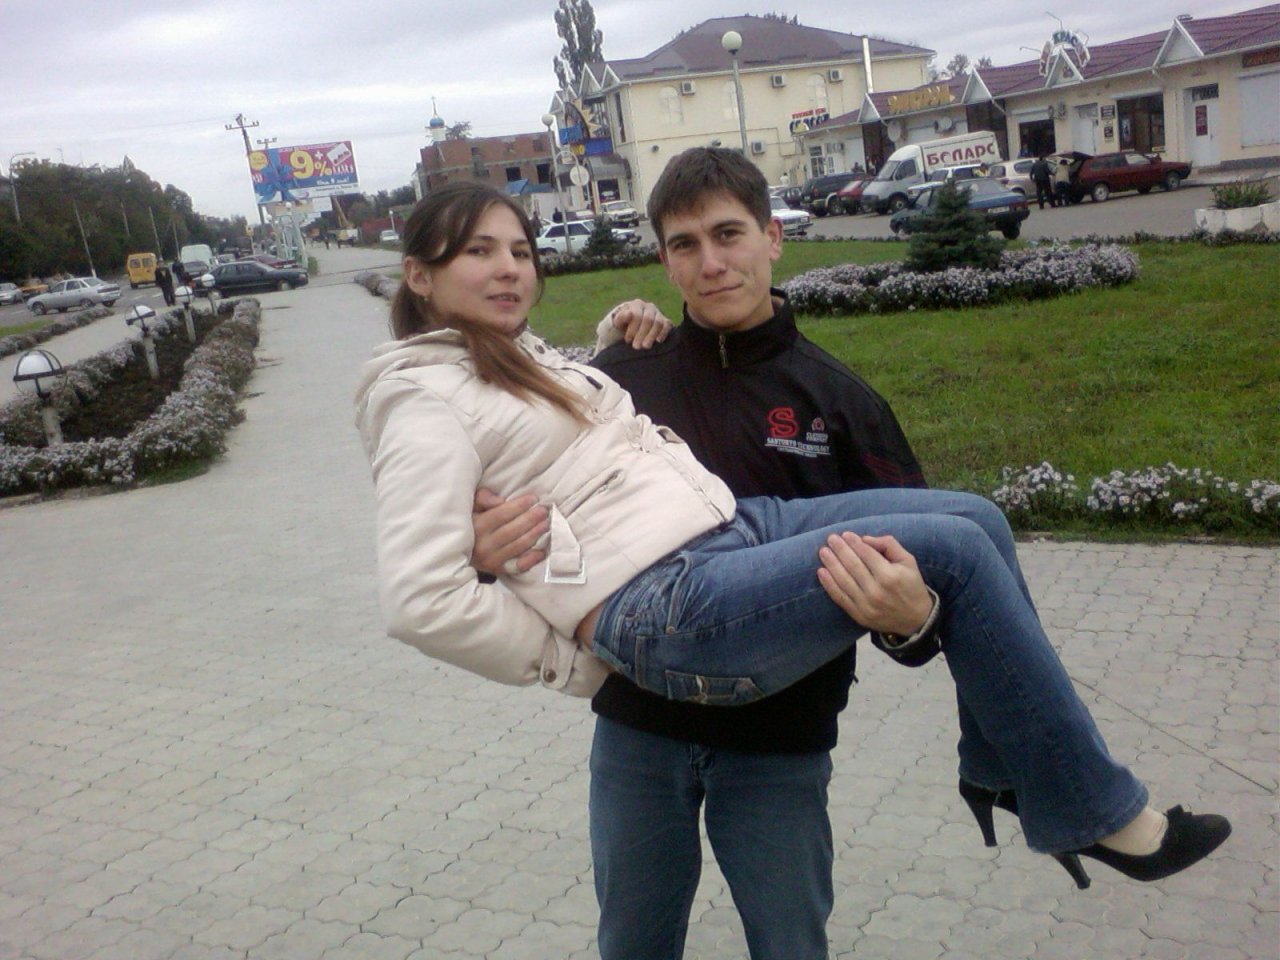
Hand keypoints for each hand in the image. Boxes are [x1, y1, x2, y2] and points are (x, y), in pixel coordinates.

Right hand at [471, 489, 547, 575]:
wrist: (460, 551)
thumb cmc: (470, 524)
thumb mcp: (471, 507)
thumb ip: (483, 499)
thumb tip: (500, 501)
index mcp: (476, 527)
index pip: (501, 514)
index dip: (519, 506)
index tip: (533, 498)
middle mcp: (483, 545)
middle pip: (513, 530)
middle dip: (531, 519)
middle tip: (544, 511)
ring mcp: (491, 560)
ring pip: (518, 546)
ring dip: (535, 534)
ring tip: (546, 524)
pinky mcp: (498, 571)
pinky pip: (519, 566)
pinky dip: (532, 558)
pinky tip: (542, 550)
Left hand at [611, 299, 672, 349]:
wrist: (632, 327)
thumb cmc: (624, 325)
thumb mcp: (618, 322)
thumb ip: (621, 318)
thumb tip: (629, 313)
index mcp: (637, 305)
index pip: (637, 315)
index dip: (632, 329)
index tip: (628, 340)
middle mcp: (649, 307)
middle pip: (648, 319)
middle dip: (642, 334)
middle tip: (636, 347)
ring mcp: (659, 313)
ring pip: (658, 323)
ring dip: (652, 335)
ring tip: (646, 346)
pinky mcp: (666, 321)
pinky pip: (667, 325)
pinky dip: (663, 333)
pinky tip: (658, 341)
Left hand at [817, 532, 933, 635]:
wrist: (916, 620)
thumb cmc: (911, 585)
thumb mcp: (908, 561)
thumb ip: (889, 545)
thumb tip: (865, 539)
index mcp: (890, 576)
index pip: (866, 554)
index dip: (854, 543)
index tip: (845, 534)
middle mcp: (876, 590)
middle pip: (852, 565)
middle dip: (840, 550)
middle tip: (831, 539)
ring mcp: (866, 605)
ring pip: (843, 580)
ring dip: (831, 564)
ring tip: (823, 552)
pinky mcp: (859, 615)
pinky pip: (840, 597)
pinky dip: (828, 584)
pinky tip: (821, 572)